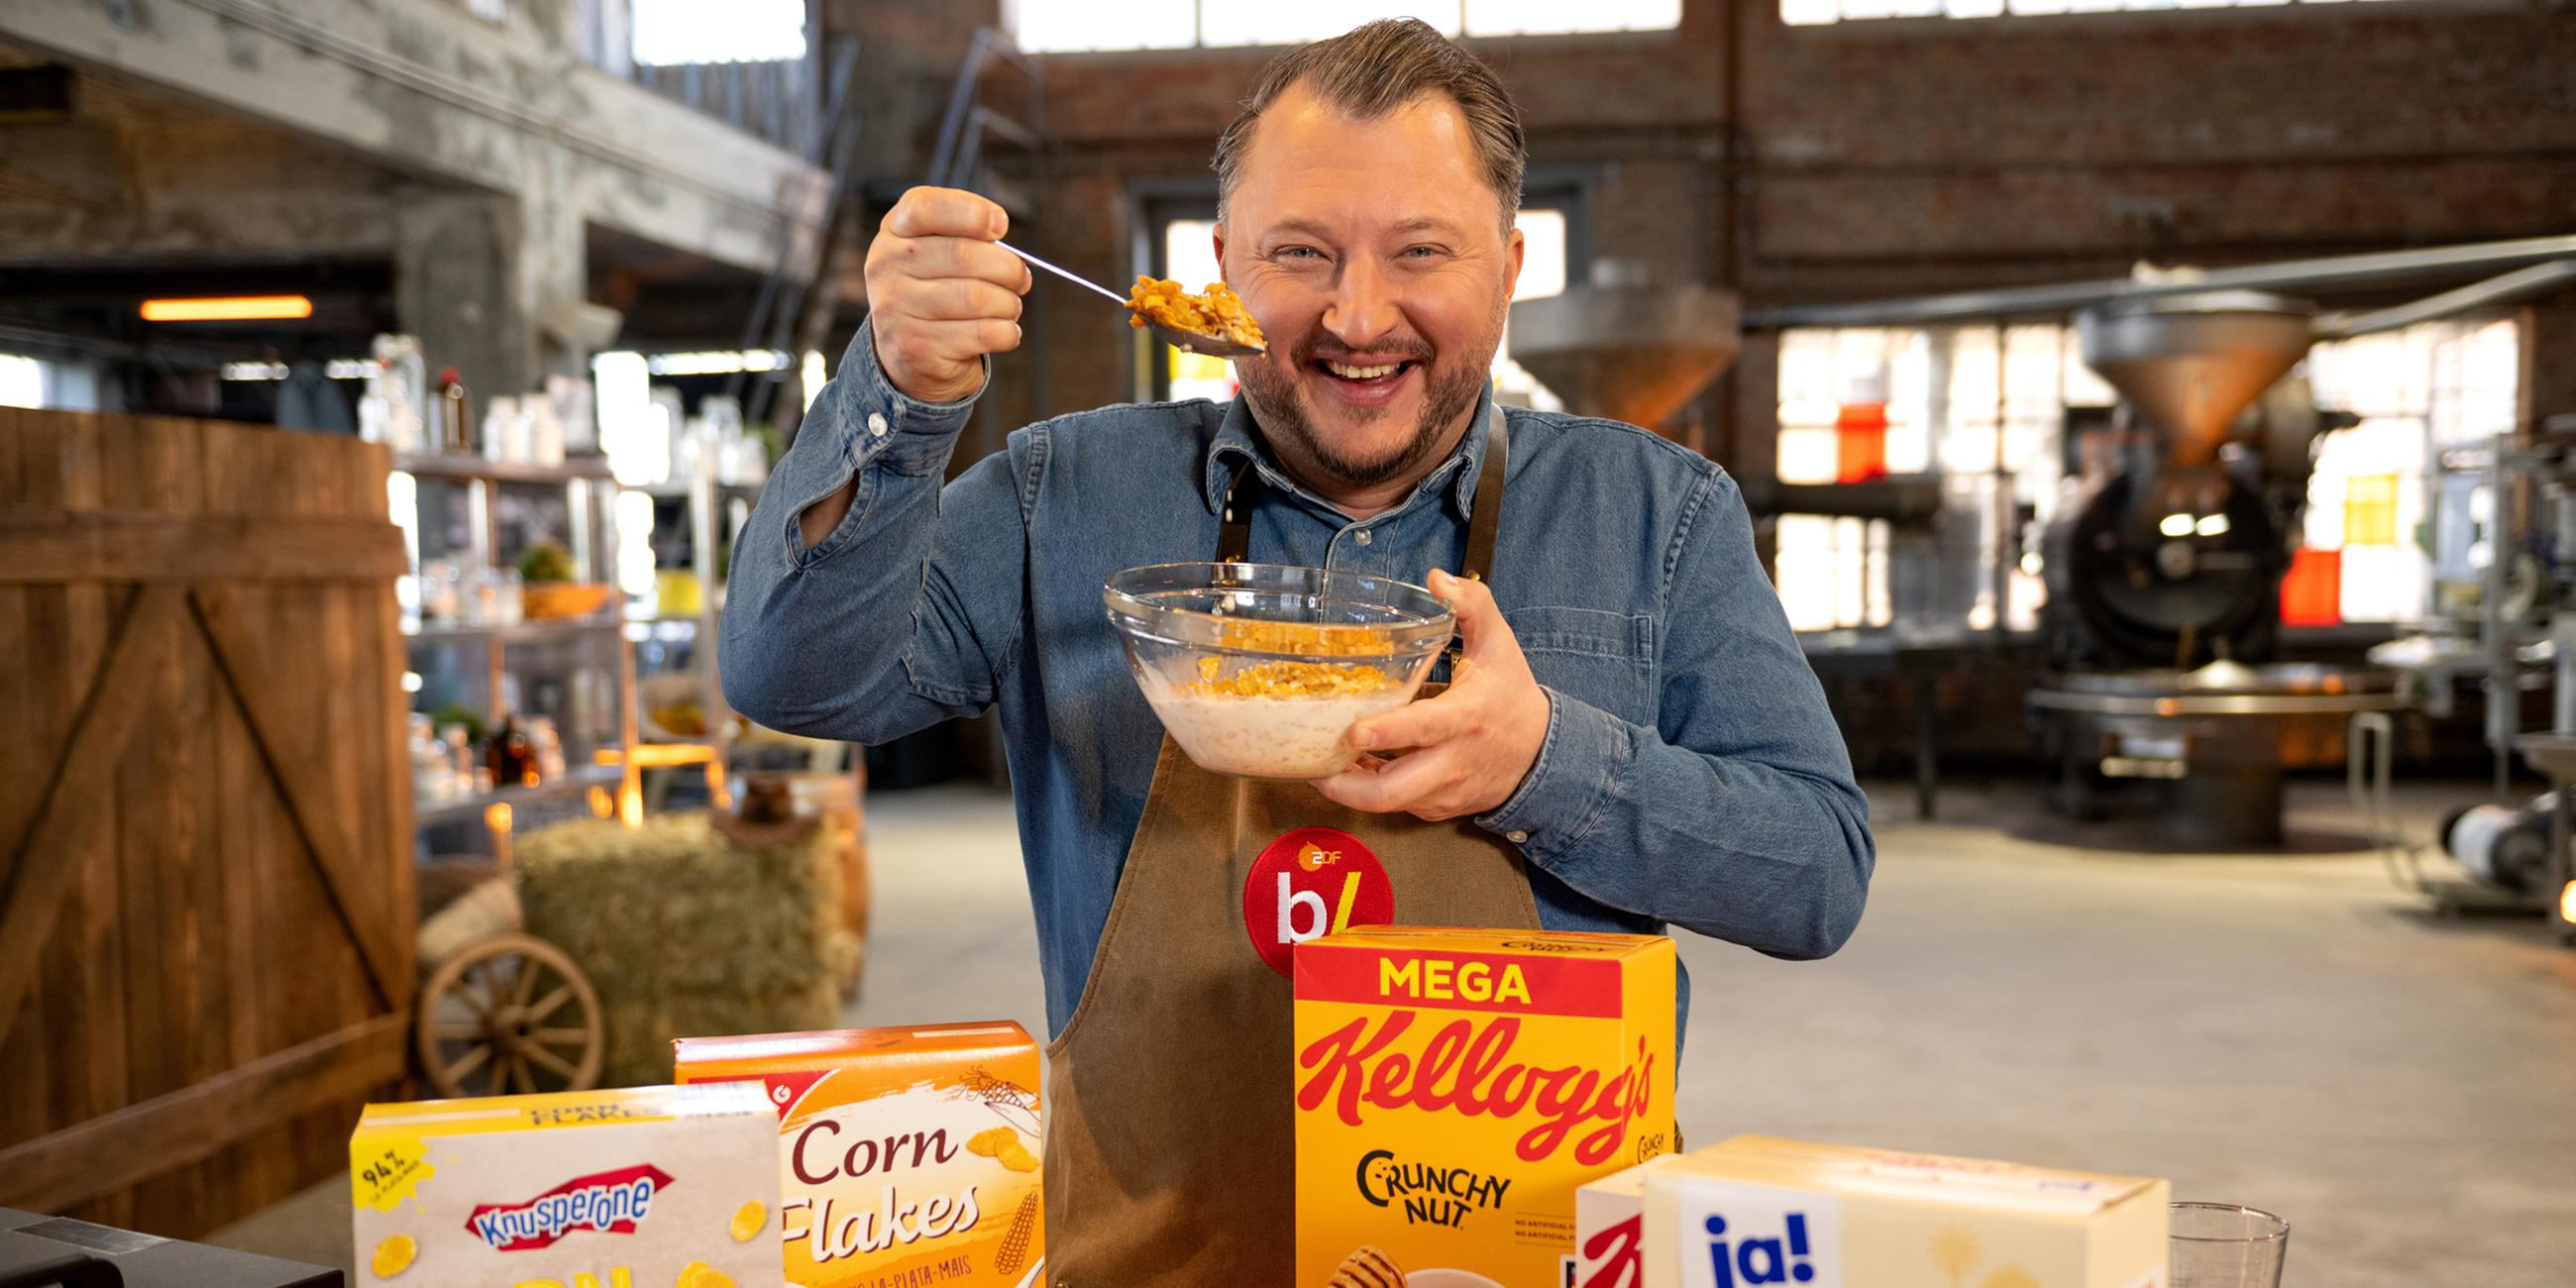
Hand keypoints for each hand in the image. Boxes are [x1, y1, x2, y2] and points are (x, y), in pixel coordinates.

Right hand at [862, 186, 1031, 403]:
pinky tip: (1005, 332)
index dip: (971, 211)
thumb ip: (967, 237)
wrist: (912, 357)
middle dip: (1008, 267)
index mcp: (893, 233)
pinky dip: (1007, 332)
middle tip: (1021, 279)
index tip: (1000, 225)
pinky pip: (982, 333)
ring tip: (1010, 307)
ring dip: (1008, 303)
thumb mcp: (939, 253)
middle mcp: (886, 267)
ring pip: (976, 297)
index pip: (924, 207)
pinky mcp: (916, 348)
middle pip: (963, 254)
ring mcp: (895, 310)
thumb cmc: (938, 293)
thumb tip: (1005, 241)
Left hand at [1313, 569, 1550, 821]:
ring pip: (1389, 804)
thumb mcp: (1499, 643)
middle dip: (1347, 785)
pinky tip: (1351, 770)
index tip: (1353, 732)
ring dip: (1350, 789)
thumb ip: (1472, 604)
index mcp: (1465, 717)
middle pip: (1394, 790)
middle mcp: (1453, 761)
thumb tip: (1436, 578)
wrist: (1541, 754)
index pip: (1424, 729)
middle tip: (1311, 765)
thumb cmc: (1511, 694)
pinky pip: (1397, 806)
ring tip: (1320, 767)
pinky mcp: (1438, 808)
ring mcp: (1444, 791)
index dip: (1387, 733)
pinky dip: (1369, 791)